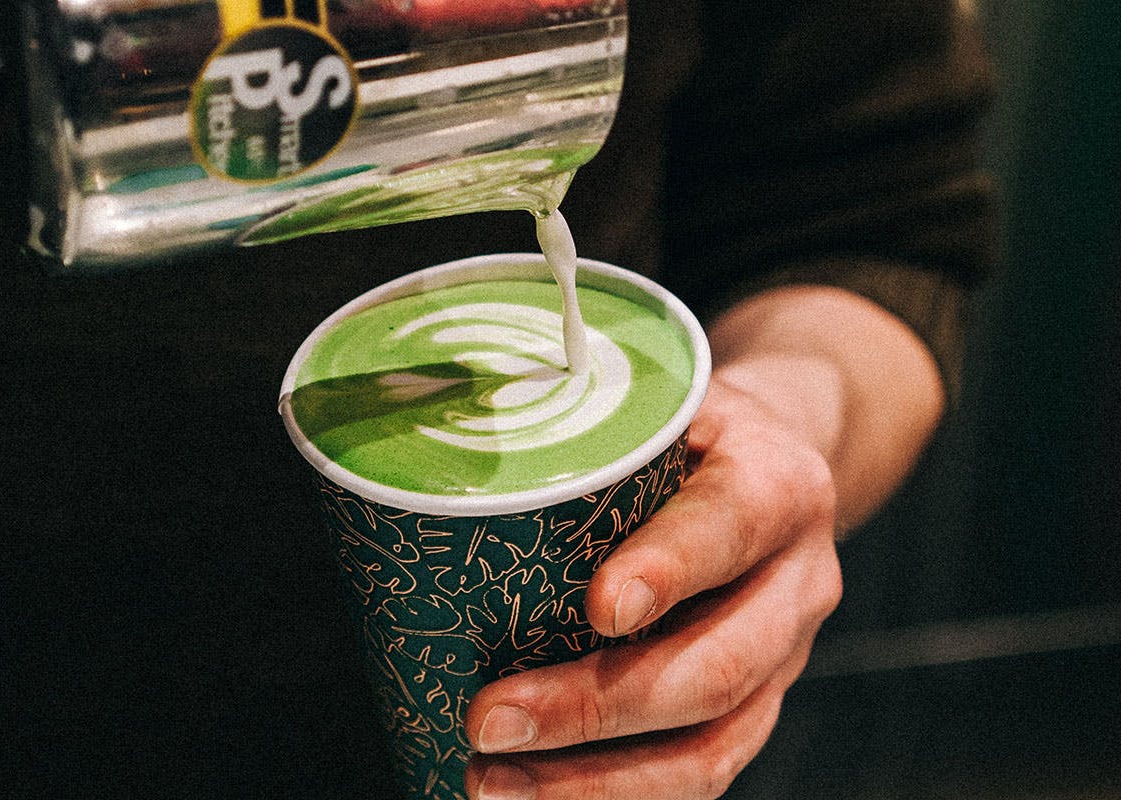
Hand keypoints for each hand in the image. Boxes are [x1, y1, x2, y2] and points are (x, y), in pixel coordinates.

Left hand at [461, 285, 944, 799]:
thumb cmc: (693, 435)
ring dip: (596, 782)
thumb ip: (599, 431)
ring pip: (711, 746)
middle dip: (595, 707)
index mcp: (778, 486)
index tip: (598, 608)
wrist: (774, 470)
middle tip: (487, 719)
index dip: (668, 571)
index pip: (730, 528)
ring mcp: (784, 660)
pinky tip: (537, 792)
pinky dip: (616, 796)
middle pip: (716, 666)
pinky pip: (700, 771)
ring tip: (492, 781)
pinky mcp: (756, 707)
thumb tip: (460, 456)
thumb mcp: (666, 402)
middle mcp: (797, 584)